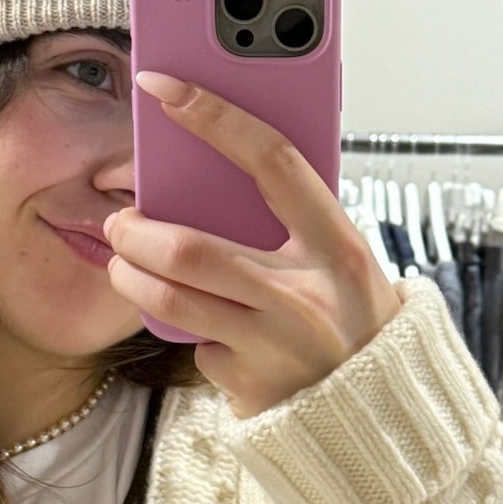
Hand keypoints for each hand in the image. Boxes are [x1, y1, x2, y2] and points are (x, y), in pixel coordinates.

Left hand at [104, 71, 403, 418]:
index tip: (163, 87)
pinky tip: (209, 332)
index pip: (272, 161)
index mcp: (340, 247)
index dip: (214, 117)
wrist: (381, 416)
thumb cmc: (354, 322)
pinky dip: (191, 334)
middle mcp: (309, 296)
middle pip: (189, 249)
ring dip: (130, 278)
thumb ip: (294, 223)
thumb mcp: (342, 264)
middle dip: (136, 232)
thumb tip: (214, 169)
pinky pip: (196, 347)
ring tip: (125, 265)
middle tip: (121, 222)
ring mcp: (276, 346)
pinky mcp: (251, 387)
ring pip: (169, 299)